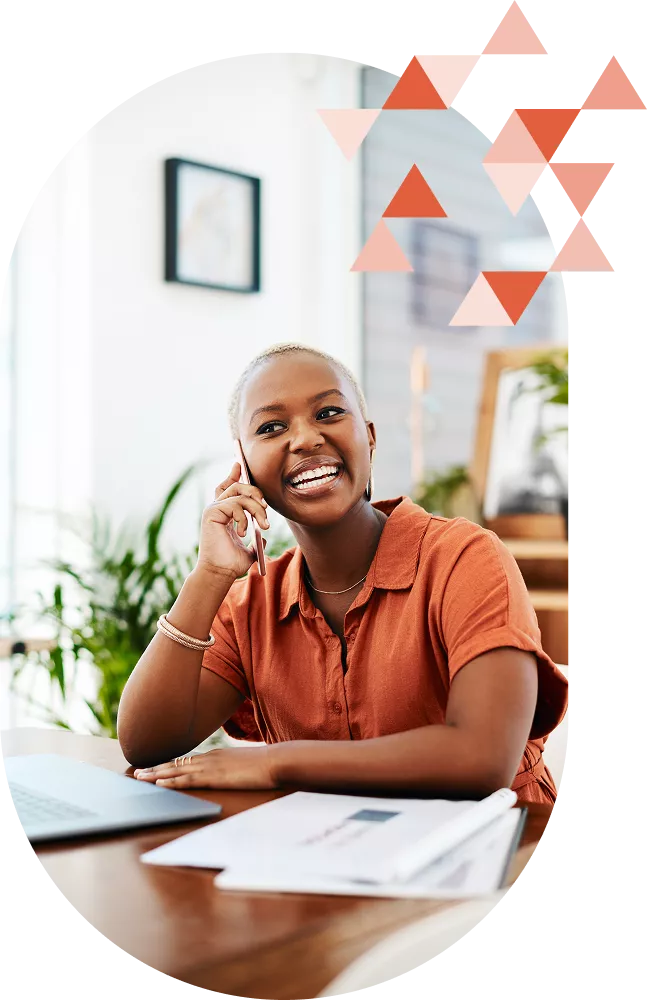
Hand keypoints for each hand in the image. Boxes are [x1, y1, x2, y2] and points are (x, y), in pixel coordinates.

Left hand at [133, 745, 277, 789]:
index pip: (187, 761)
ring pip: (177, 770)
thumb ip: (234, 769)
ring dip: (157, 774)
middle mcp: (209, 758)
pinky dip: (172, 781)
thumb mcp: (245, 766)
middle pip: (177, 763)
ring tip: (140, 777)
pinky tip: (160, 782)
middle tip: (138, 772)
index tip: (156, 767)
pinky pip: (188, 779)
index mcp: (216, 756)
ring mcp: (211, 767)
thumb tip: (232, 774)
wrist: (276, 761)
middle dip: (156, 768)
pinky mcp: (214, 777)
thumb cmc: (266, 764)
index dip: (169, 764)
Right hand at [196, 463, 269, 580]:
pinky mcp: (211, 513)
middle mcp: (217, 508)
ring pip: (240, 494)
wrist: (221, 573)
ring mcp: (213, 509)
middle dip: (256, 493)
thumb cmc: (232, 563)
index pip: (227, 488)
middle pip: (237, 486)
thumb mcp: (250, 549)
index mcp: (224, 514)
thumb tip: (263, 538)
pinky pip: (234, 504)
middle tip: (265, 508)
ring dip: (256, 509)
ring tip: (262, 526)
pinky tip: (242, 532)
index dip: (233, 475)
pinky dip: (244, 518)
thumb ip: (256, 540)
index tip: (238, 464)